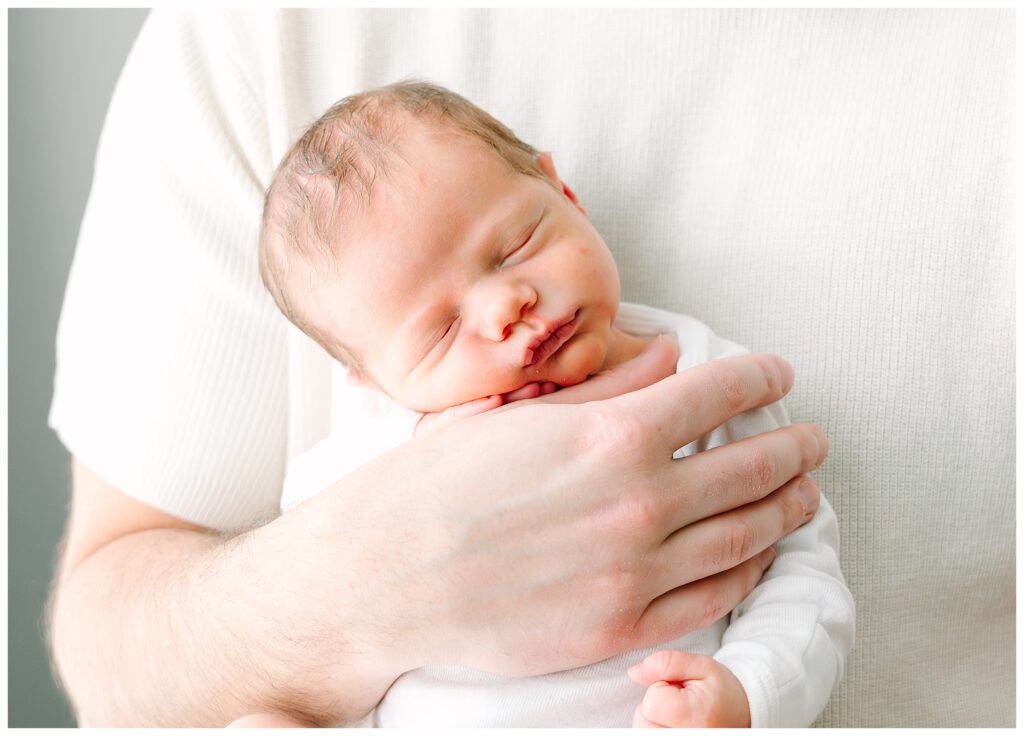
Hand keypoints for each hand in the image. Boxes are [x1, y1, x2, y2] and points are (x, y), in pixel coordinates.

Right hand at [287, 340, 824, 691]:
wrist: (382, 576)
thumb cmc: (433, 486)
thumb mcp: (516, 414)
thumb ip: (606, 387)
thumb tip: (667, 360)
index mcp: (613, 434)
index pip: (720, 393)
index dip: (762, 380)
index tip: (779, 376)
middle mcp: (640, 500)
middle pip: (752, 467)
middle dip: (794, 448)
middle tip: (812, 439)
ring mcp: (637, 569)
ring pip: (746, 534)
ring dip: (787, 508)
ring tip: (804, 494)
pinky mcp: (622, 625)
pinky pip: (713, 596)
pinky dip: (748, 570)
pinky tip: (758, 555)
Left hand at [629, 650, 751, 727]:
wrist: (743, 715)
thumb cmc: (720, 690)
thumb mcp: (701, 665)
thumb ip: (666, 663)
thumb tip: (634, 672)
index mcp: (697, 717)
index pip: (652, 701)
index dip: (661, 687)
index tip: (680, 689)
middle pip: (643, 720)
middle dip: (654, 705)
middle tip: (678, 702)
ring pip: (642, 729)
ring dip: (653, 718)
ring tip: (676, 714)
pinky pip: (648, 733)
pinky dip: (655, 727)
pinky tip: (672, 724)